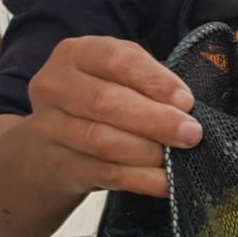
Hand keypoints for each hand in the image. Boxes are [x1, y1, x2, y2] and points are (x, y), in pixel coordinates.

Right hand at [21, 36, 199, 198]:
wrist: (46, 147)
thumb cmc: (97, 102)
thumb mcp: (116, 78)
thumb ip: (146, 82)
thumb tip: (184, 105)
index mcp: (75, 54)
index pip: (116, 59)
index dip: (155, 80)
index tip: (186, 101)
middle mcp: (55, 87)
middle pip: (106, 102)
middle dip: (156, 119)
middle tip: (191, 133)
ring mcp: (50, 128)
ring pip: (103, 141)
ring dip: (148, 152)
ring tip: (177, 157)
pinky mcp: (59, 165)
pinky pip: (104, 173)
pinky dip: (141, 179)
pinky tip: (165, 182)